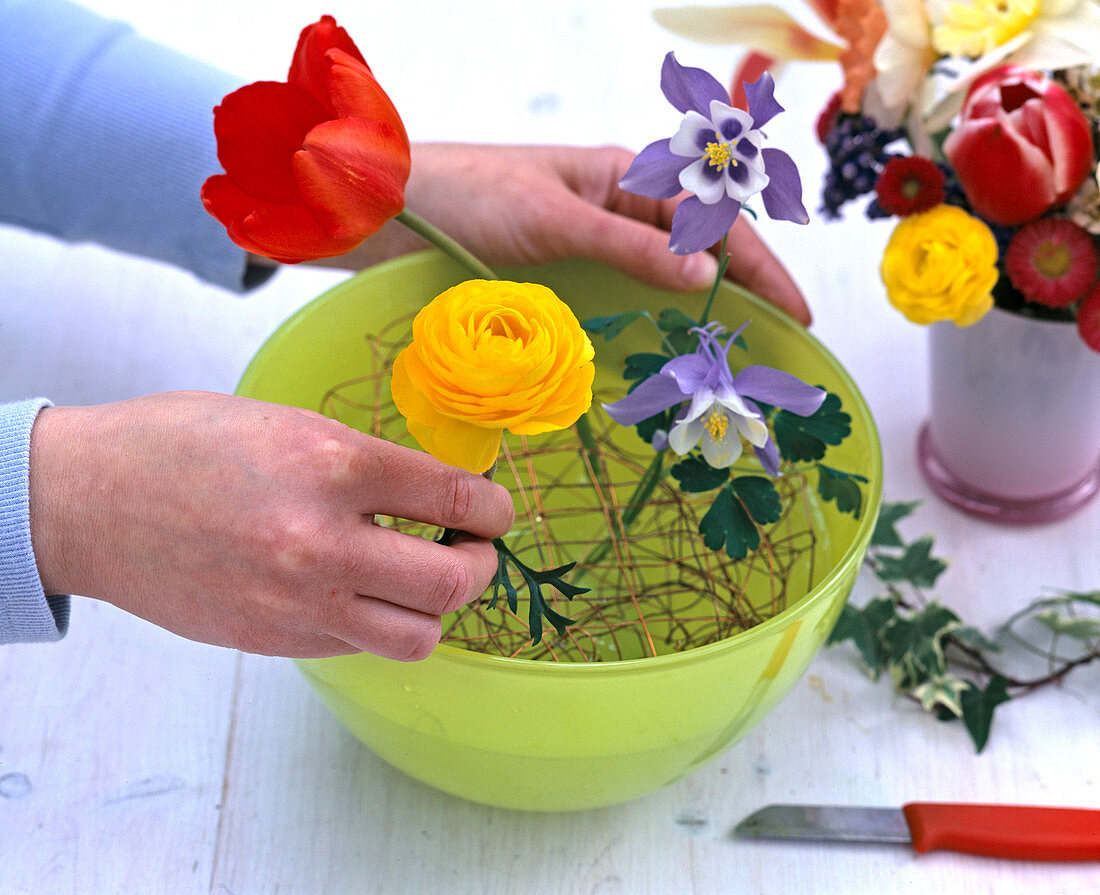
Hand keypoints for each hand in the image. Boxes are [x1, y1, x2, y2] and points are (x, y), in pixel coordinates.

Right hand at [28, 392, 513, 659]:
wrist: (90, 500)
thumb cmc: (185, 444)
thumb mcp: (290, 425)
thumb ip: (367, 464)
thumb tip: (435, 494)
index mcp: (332, 465)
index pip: (456, 498)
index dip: (493, 506)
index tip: (493, 508)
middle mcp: (322, 542)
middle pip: (454, 583)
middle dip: (480, 564)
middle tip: (471, 547)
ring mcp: (297, 602)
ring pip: (417, 636)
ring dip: (436, 608)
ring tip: (422, 577)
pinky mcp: (273, 639)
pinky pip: (360, 646)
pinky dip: (378, 623)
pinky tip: (361, 591)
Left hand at [316, 143, 810, 324]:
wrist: (390, 209)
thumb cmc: (468, 194)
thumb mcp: (555, 218)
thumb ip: (630, 246)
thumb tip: (706, 277)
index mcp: (626, 176)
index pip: (714, 220)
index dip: (761, 267)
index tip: (796, 315)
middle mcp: (616, 210)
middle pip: (698, 253)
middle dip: (740, 296)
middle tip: (772, 350)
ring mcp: (590, 247)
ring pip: (663, 283)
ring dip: (697, 318)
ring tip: (729, 364)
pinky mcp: (561, 280)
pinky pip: (621, 303)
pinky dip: (649, 328)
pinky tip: (662, 359)